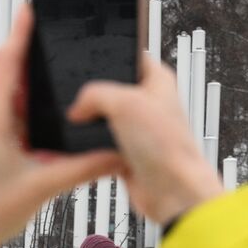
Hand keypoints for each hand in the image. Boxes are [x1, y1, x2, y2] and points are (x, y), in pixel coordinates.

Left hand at [0, 6, 120, 247]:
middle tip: (42, 31)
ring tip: (40, 61)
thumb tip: (117, 154)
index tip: (31, 10)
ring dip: (13, 70)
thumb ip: (83, 167)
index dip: (20, 35)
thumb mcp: (42, 187)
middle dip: (18, 46)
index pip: (6, 63)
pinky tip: (28, 103)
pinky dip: (10, 94)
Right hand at [68, 55, 223, 225]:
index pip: (130, 56)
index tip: (85, 60)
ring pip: (101, 118)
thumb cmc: (167, 145)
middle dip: (91, 95)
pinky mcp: (126, 152)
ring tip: (76, 123)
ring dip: (89, 124)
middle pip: (109, 88)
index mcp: (158, 80)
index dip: (108, 56)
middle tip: (75, 97)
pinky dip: (90, 148)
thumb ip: (94, 94)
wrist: (172, 191)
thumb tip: (76, 108)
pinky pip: (99, 144)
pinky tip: (81, 147)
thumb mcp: (125, 102)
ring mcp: (137, 129)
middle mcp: (148, 102)